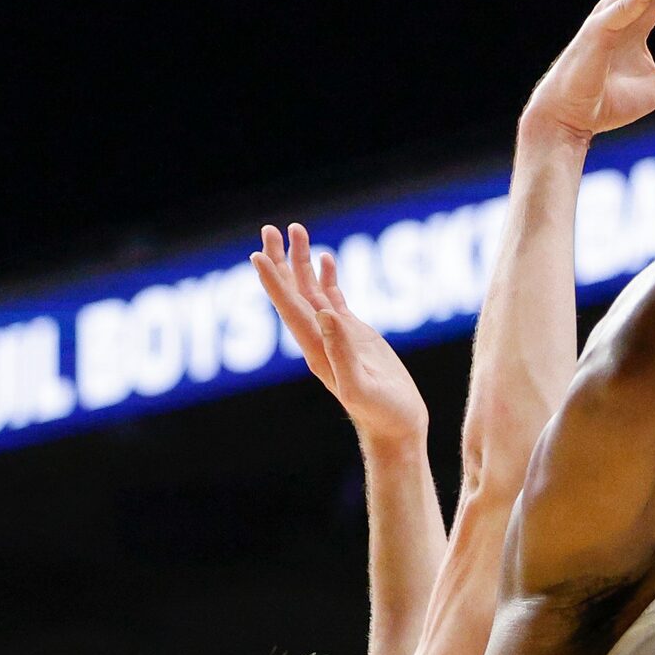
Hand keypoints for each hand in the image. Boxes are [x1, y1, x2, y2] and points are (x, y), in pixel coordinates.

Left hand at [251, 223, 428, 449]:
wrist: (397, 426)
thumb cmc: (381, 412)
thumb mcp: (361, 386)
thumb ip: (341, 351)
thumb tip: (324, 314)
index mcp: (317, 349)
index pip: (289, 308)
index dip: (273, 282)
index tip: (258, 255)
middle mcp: (320, 338)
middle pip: (292, 292)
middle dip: (279, 261)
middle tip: (269, 229)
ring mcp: (335, 334)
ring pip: (310, 290)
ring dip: (300, 261)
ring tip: (296, 230)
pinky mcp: (353, 334)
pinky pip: (333, 299)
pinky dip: (326, 277)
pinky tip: (326, 258)